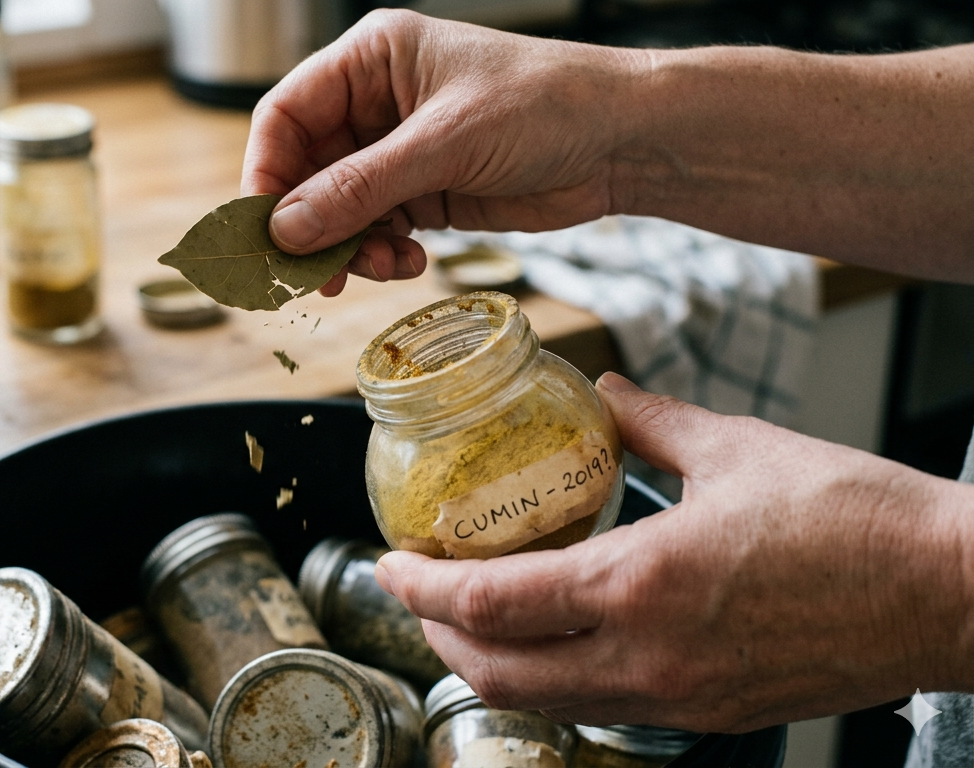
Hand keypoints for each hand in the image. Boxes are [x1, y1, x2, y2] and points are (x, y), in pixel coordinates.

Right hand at [242, 10, 642, 295]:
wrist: (622, 141)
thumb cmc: (546, 105)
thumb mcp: (445, 144)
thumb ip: (360, 188)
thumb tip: (285, 228)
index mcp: (371, 59)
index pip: (285, 115)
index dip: (266, 174)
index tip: (265, 231)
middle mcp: (376, 103)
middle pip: (305, 170)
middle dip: (310, 224)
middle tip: (314, 273)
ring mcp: (399, 150)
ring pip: (337, 209)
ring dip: (349, 247)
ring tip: (379, 269)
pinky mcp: (424, 192)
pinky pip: (376, 230)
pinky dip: (381, 255)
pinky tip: (410, 264)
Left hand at [374, 372, 973, 732]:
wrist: (951, 592)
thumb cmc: (854, 516)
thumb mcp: (736, 447)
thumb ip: (649, 421)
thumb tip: (605, 391)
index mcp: (640, 585)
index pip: (489, 602)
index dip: (422, 587)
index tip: (391, 561)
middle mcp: (646, 658)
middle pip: (497, 674)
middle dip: (440, 635)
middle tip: (420, 592)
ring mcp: (678, 699)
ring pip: (546, 703)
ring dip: (492, 664)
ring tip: (474, 616)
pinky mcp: (711, 715)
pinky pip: (602, 709)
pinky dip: (556, 680)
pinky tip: (557, 638)